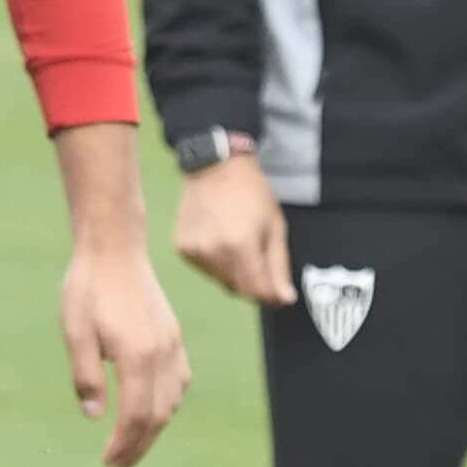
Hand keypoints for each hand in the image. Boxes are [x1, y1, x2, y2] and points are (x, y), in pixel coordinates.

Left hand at [64, 238, 191, 466]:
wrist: (113, 248)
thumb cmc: (86, 288)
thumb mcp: (75, 333)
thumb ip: (86, 376)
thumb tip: (95, 417)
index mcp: (137, 355)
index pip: (137, 415)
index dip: (124, 443)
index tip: (107, 462)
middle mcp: (162, 353)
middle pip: (158, 414)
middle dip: (139, 445)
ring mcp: (172, 344)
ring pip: (173, 400)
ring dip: (155, 428)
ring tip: (134, 446)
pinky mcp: (173, 335)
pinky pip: (179, 380)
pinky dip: (168, 404)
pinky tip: (155, 411)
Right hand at [171, 152, 292, 309]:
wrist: (214, 166)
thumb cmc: (252, 193)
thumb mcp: (275, 227)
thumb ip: (278, 267)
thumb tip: (284, 300)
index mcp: (240, 246)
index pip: (256, 292)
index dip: (271, 296)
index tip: (279, 294)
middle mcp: (213, 252)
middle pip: (238, 289)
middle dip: (253, 283)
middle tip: (259, 259)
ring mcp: (194, 251)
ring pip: (221, 281)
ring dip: (234, 273)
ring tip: (238, 243)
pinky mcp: (182, 248)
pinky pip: (205, 269)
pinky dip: (216, 263)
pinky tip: (220, 238)